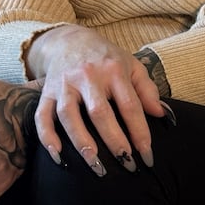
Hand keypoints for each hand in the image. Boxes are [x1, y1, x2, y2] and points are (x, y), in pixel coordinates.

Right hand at [26, 25, 165, 174]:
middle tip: (126, 164)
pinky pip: (42, 117)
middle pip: (100, 112)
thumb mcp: (132, 66)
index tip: (147, 156)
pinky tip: (58, 157)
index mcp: (114, 70)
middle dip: (114, 141)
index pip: (130, 105)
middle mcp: (88, 76)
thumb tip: (162, 115)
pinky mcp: (46, 92)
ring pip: (69, 115)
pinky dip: (47, 138)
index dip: (140, 132)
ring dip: (81, 142)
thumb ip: (147, 90)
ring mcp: (65, 84)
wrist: (70, 39)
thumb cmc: (107, 58)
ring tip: (94, 164)